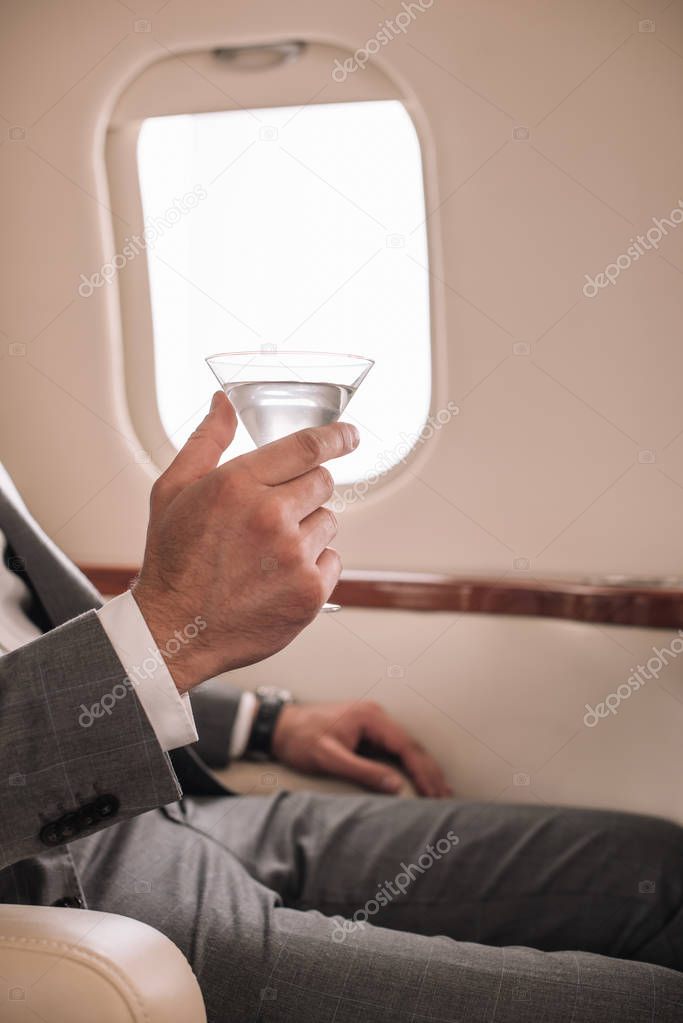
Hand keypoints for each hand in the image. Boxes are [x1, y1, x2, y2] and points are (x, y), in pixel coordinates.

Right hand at [133, 391, 357, 692]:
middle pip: (323, 482)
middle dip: (304, 491)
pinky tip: (277, 577)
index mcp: (237, 485)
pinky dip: (312, 567)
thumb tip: (224, 403)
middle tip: (274, 515)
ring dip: (307, 531)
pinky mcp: (309, 591)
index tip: (350, 436)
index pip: (307, 447)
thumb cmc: (173, 562)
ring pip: (329, 521)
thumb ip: (206, 442)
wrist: (173, 631)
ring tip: (267, 553)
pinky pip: (332, 561)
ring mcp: (293, 556)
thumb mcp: (173, 491)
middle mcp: (270, 517)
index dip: (336, 437)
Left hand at [272, 700, 451, 796]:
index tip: (434, 793)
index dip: (422, 771)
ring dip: (423, 769)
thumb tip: (396, 786)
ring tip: (441, 791)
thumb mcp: (329, 758)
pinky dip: (409, 765)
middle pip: (411, 745)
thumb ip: (363, 771)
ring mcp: (373, 722)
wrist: (280, 726)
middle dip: (430, 771)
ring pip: (406, 747)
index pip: (406, 746)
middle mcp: (376, 716)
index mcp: (370, 718)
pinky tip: (418, 779)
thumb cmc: (300, 740)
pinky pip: (394, 749)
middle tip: (445, 797)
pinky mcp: (367, 731)